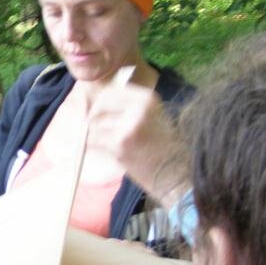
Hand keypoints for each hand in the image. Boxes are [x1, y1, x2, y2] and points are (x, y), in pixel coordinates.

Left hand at [88, 84, 185, 206]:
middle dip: (93, 119)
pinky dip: (92, 146)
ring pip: (93, 125)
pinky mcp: (119, 144)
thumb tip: (96, 104)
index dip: (99, 104)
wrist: (173, 172)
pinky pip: (93, 141)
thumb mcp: (151, 116)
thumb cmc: (162, 146)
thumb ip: (127, 108)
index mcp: (146, 98)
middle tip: (94, 130)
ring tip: (105, 143)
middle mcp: (137, 108)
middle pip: (99, 108)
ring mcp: (127, 126)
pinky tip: (103, 151)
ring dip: (93, 135)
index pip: (109, 92)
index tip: (96, 113)